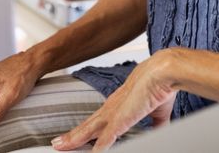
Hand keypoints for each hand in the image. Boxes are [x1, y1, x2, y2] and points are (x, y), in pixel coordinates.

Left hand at [52, 49, 180, 151]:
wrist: (162, 73)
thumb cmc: (160, 86)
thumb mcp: (157, 111)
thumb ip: (155, 123)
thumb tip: (158, 131)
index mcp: (118, 104)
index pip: (97, 121)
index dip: (86, 130)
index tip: (77, 137)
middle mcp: (111, 109)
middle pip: (86, 126)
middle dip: (72, 136)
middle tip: (57, 143)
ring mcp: (113, 114)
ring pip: (87, 131)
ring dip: (73, 141)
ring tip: (58, 147)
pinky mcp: (119, 120)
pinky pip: (105, 139)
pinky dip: (97, 149)